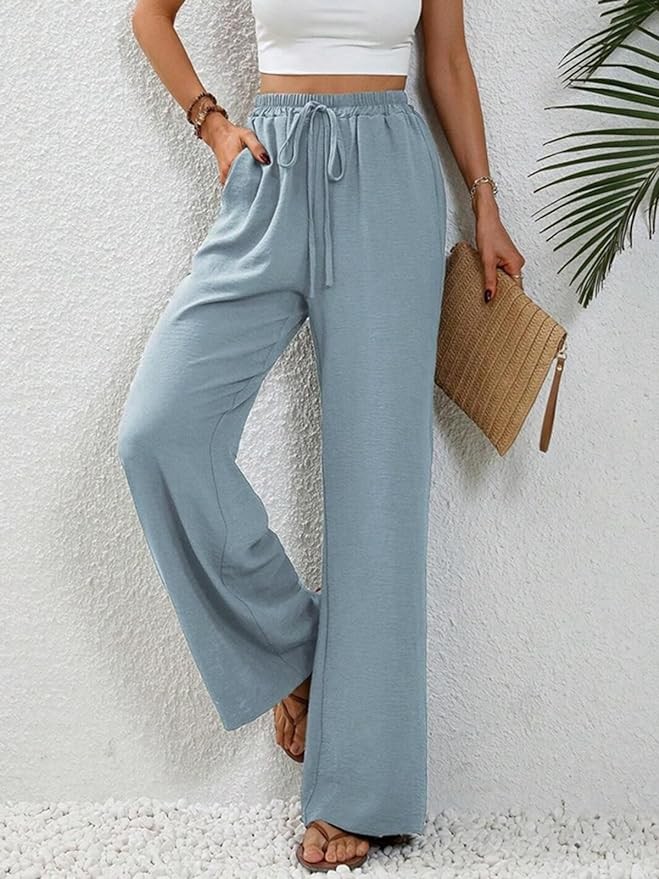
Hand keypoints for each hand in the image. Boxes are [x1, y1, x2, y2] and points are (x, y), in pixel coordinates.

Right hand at [199, 113, 270, 184]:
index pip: (250, 178)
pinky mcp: (224, 178)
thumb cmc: (233, 135)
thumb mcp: (248, 135)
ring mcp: (225, 176)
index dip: (259, 179)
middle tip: (261, 174)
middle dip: (255, 182)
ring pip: (240, 185)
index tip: (265, 175)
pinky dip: (242, 182)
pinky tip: (246, 176)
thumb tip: (266, 161)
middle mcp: (227, 171)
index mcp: (233, 162)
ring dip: (248, 183)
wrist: (218, 134)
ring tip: (254, 174)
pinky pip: (235, 185)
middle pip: (245, 184)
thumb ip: (257, 147)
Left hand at [472, 187, 524, 302]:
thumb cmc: (488, 233)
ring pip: (506, 279)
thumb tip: (489, 297)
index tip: (502, 312)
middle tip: (491, 307)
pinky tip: (487, 283)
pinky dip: (495, 279)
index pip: (516, 289)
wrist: (486, 217)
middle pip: (511, 285)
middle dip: (502, 295)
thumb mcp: (486, 260)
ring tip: (488, 297)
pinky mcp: (506, 258)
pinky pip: (503, 273)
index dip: (509, 300)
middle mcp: (517, 263)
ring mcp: (512, 260)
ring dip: (497, 286)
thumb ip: (489, 280)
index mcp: (516, 265)